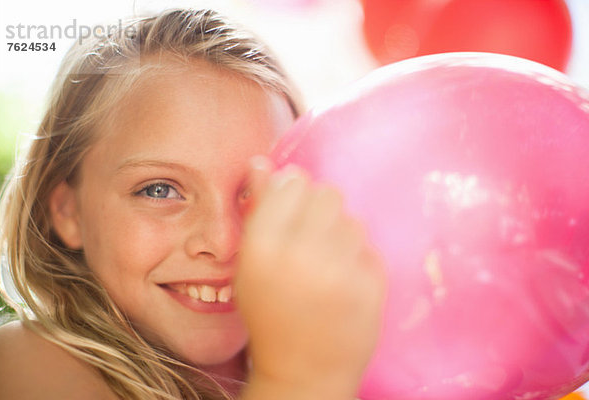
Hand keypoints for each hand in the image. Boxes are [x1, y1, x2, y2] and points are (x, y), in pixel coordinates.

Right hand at [236, 156, 386, 398]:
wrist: (304, 370)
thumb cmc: (270, 313)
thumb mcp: (250, 264)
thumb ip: (258, 209)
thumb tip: (262, 160)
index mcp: (262, 249)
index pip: (292, 183)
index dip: (293, 195)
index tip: (292, 213)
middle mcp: (301, 255)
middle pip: (327, 193)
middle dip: (318, 211)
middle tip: (311, 239)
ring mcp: (340, 271)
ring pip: (351, 219)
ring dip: (339, 235)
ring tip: (327, 265)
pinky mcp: (372, 285)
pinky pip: (369, 245)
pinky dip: (358, 259)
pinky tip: (343, 282)